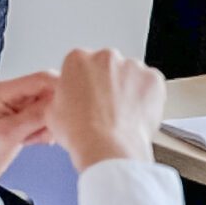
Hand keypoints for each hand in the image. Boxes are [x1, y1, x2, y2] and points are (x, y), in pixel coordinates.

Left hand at [0, 70, 58, 184]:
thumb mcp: (4, 134)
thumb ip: (34, 117)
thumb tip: (60, 103)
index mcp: (3, 92)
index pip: (42, 79)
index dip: (62, 88)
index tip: (75, 103)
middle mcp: (12, 99)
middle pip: (50, 93)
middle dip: (58, 109)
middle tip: (58, 125)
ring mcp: (17, 114)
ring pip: (50, 110)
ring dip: (52, 124)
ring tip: (41, 136)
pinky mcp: (21, 128)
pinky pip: (45, 124)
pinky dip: (47, 133)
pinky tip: (38, 141)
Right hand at [47, 49, 165, 169]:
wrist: (107, 147)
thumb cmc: (81, 132)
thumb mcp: (52, 111)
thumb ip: (60, 94)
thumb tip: (66, 96)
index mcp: (78, 60)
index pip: (82, 64)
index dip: (84, 83)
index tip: (87, 95)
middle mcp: (106, 57)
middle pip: (107, 66)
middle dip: (107, 83)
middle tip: (104, 107)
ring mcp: (132, 66)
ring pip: (131, 75)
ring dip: (128, 89)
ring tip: (121, 114)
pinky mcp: (153, 78)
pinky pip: (150, 84)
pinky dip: (146, 97)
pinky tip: (135, 113)